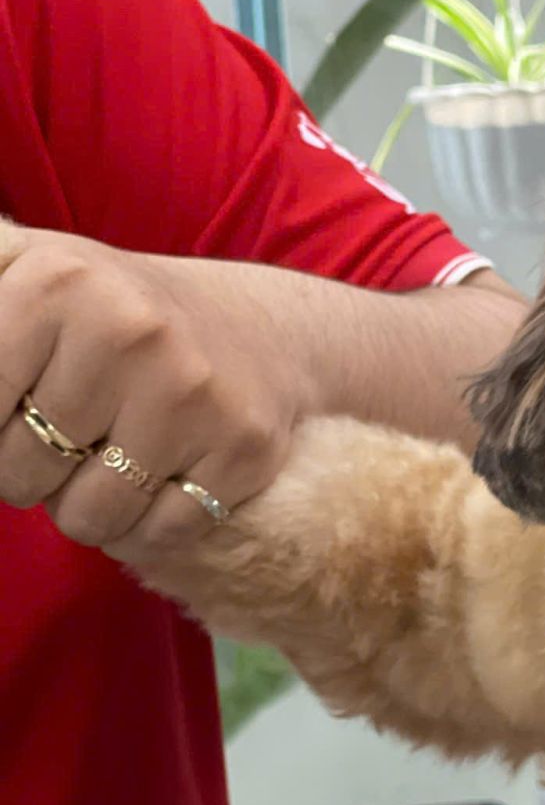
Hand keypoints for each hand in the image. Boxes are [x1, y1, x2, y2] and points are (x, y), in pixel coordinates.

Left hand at [0, 225, 315, 556]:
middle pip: (19, 474)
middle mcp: (127, 332)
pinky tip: (159, 478)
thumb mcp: (22, 269)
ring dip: (85, 509)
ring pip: (86, 518)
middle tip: (67, 435)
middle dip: (29, 473)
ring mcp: (191, 394)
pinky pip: (155, 535)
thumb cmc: (110, 313)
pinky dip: (145, 527)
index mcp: (56, 283)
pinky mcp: (242, 448)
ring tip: (107, 460)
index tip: (19, 407)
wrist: (260, 329)